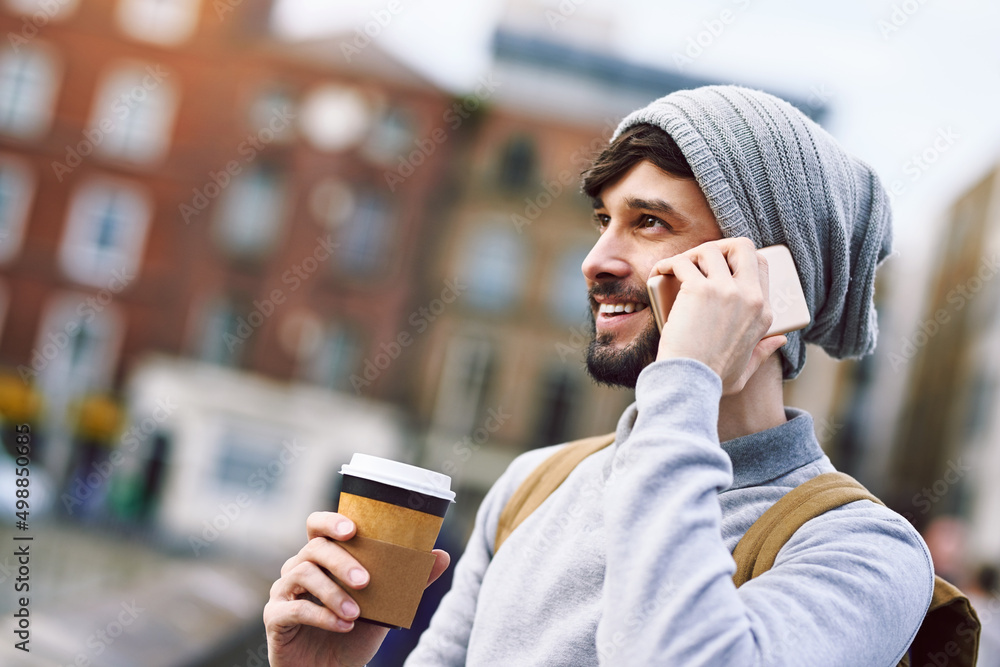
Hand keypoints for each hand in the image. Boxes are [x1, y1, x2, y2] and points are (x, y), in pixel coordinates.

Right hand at [264, 512, 451, 666]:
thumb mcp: (386, 605)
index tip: (353, 529)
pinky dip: (322, 616)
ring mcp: (282, 591)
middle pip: (314, 548)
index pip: (317, 526)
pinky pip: (294, 609)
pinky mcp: (275, 618)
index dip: (331, 521)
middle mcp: (298, 568)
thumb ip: (410, 581)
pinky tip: (345, 626)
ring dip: (333, 593)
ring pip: (302, 574)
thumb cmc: (355, 631)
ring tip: (357, 614)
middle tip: (367, 581)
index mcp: (322, 557)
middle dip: (342, 562)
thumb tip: (443, 555)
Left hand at [650, 238, 786, 394]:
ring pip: (710, 249)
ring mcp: (727, 290)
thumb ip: (763, 353)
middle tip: (700, 258)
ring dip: (691, 255)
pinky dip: (668, 263)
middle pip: (743, 247)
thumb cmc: (712, 380)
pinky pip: (683, 262)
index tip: (719, 266)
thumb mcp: (746, 370)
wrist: (690, 382)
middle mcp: (751, 297)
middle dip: (721, 246)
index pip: (761, 267)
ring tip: (677, 267)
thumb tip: (780, 341)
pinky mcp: (699, 289)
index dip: (739, 260)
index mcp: (763, 314)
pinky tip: (660, 271)